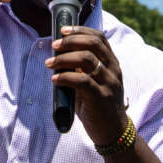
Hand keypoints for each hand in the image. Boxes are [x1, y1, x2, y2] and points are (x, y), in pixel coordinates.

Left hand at [45, 25, 125, 144]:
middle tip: (54, 46)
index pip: (99, 38)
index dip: (80, 30)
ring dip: (64, 58)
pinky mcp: (101, 97)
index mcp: (112, 63)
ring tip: (49, 63)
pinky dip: (65, 77)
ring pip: (87, 60)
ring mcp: (109, 83)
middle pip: (93, 44)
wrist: (113, 132)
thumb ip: (82, 70)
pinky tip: (55, 79)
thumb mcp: (93, 83)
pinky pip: (82, 81)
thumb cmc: (98, 105)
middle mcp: (113, 70)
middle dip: (70, 41)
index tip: (63, 30)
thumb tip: (58, 56)